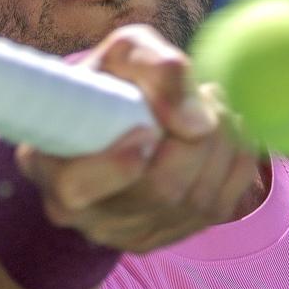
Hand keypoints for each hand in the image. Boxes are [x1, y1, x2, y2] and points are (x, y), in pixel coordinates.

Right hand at [16, 24, 261, 252]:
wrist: (115, 116)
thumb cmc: (110, 82)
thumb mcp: (121, 53)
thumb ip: (154, 68)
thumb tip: (196, 123)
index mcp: (52, 169)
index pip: (75, 186)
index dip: (114, 164)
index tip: (145, 128)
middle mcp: (88, 215)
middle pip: (158, 191)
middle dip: (197, 139)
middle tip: (206, 94)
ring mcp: (132, 233)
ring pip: (198, 200)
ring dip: (223, 144)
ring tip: (214, 104)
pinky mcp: (173, 235)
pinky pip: (223, 206)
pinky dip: (236, 162)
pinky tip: (225, 132)